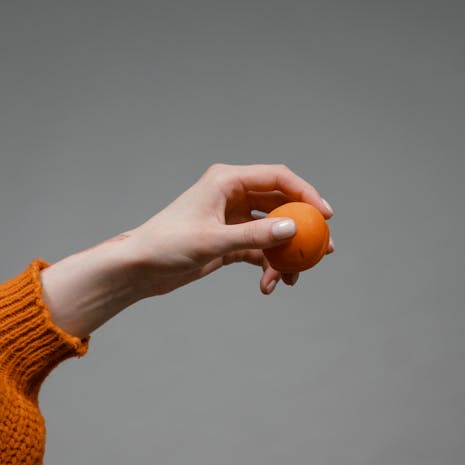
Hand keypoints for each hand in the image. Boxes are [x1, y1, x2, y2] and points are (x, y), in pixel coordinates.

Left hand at [122, 162, 334, 298]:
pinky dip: (268, 266)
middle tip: (322, 252)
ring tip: (290, 280)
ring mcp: (232, 218)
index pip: (278, 178)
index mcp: (227, 181)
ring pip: (272, 232)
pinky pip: (259, 250)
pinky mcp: (229, 241)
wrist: (140, 268)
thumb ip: (254, 235)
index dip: (306, 194)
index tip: (325, 217)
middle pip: (281, 205)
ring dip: (285, 255)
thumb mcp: (213, 241)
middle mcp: (232, 195)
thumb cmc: (167, 245)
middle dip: (303, 230)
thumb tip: (292, 228)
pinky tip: (268, 286)